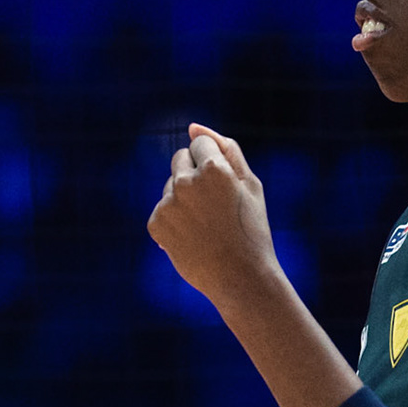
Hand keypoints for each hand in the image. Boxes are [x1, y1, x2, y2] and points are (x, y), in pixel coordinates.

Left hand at [148, 124, 280, 306]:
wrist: (240, 280)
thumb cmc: (251, 229)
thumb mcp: (251, 185)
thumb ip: (226, 148)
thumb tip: (192, 126)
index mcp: (214, 168)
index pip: (200, 144)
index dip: (215, 166)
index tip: (225, 188)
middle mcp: (186, 182)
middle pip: (179, 158)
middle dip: (194, 174)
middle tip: (216, 206)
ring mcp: (168, 203)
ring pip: (170, 185)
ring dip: (184, 198)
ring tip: (206, 226)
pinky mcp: (156, 223)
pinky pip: (162, 209)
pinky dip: (174, 220)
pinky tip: (193, 238)